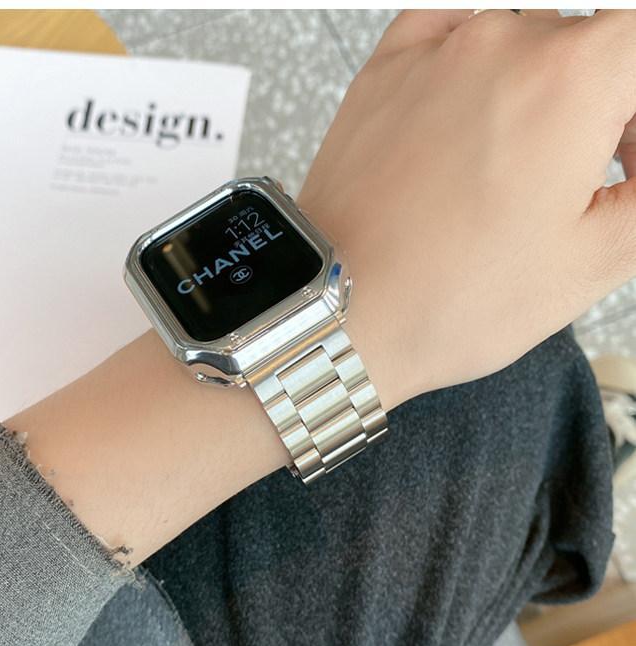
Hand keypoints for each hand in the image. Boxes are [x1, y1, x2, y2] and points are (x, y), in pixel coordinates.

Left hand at [7, 11, 635, 565]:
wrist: (338, 314)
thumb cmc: (442, 300)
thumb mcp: (592, 260)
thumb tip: (633, 173)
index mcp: (569, 80)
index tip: (626, 166)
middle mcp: (498, 44)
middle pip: (585, 49)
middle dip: (602, 111)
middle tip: (586, 183)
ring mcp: (432, 53)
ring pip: (520, 42)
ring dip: (539, 93)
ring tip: (520, 167)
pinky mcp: (383, 74)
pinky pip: (449, 33)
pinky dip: (476, 65)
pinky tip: (477, 113)